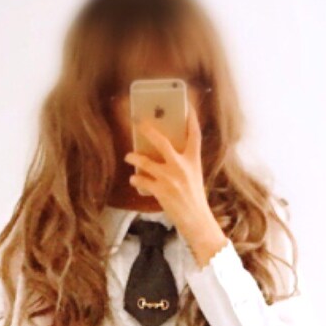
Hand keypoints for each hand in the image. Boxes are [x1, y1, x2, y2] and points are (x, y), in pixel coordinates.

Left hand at [124, 111, 227, 266]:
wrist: (196, 220)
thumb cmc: (194, 198)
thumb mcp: (194, 175)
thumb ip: (183, 161)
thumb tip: (164, 150)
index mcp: (194, 160)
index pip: (194, 134)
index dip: (191, 117)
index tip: (186, 105)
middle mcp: (182, 166)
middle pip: (162, 141)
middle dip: (147, 130)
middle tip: (138, 123)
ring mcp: (170, 179)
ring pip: (145, 161)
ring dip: (134, 158)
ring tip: (129, 157)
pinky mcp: (161, 191)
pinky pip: (141, 180)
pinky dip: (135, 180)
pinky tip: (134, 180)